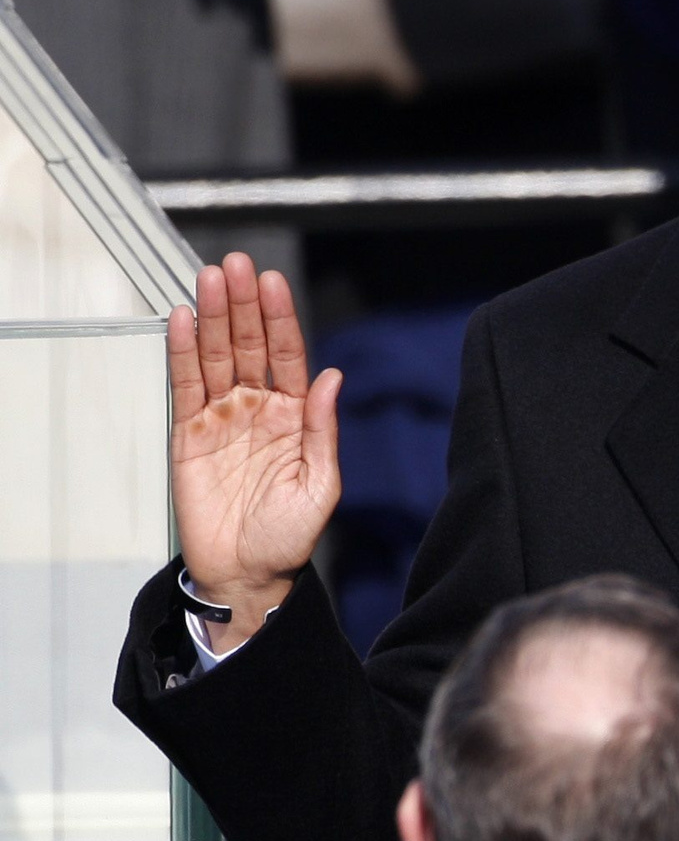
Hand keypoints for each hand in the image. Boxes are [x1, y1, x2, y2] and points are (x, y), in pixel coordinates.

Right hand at [169, 253, 342, 651]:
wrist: (247, 574)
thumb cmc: (289, 537)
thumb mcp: (320, 485)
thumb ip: (324, 430)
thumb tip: (335, 380)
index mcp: (296, 417)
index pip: (288, 356)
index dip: (280, 319)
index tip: (274, 283)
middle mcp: (259, 409)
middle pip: (248, 345)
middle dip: (243, 305)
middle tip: (236, 266)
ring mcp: (223, 418)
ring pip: (215, 357)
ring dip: (211, 318)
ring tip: (209, 280)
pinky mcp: (190, 435)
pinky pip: (184, 387)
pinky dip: (181, 353)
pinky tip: (181, 321)